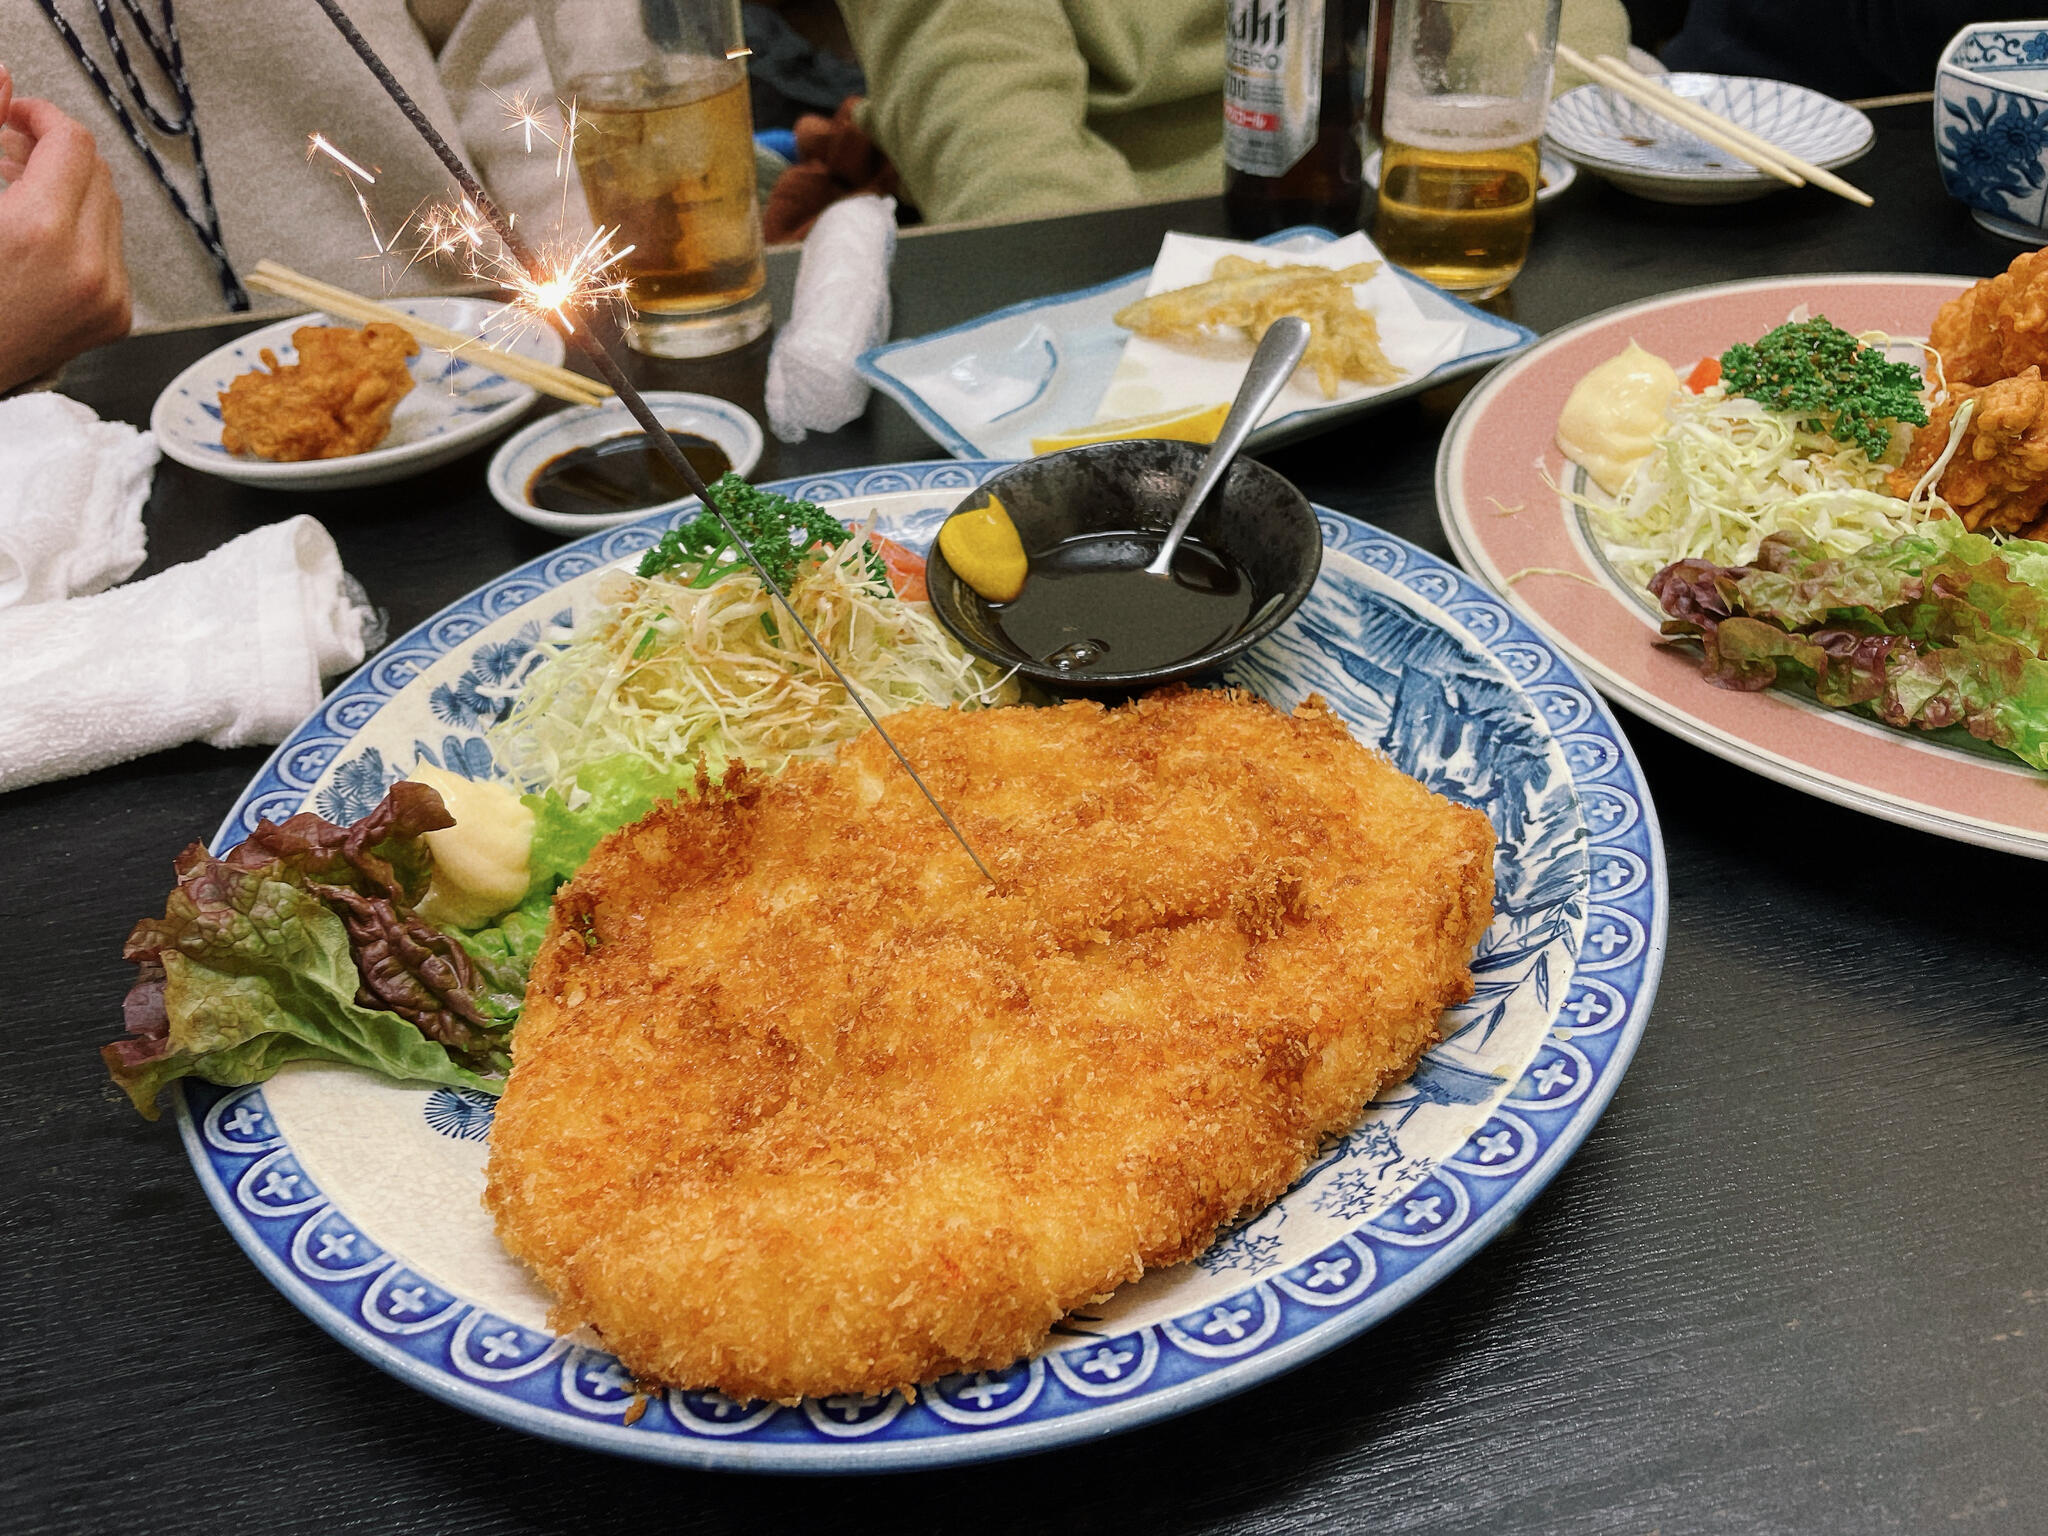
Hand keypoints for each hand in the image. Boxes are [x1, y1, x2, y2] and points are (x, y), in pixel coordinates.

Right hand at [0, 66, 131, 392]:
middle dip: (55, 153)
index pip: (72, 144)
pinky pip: (112, 253)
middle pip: (96, 173)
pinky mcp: (116, 318)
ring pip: (109, 210)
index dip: (42, 116)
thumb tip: (3, 82)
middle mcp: (87, 267)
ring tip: (20, 192)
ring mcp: (109, 297)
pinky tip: (41, 238)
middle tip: (11, 149)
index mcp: (39, 233)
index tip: (17, 115)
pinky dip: (83, 233)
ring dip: (70, 191)